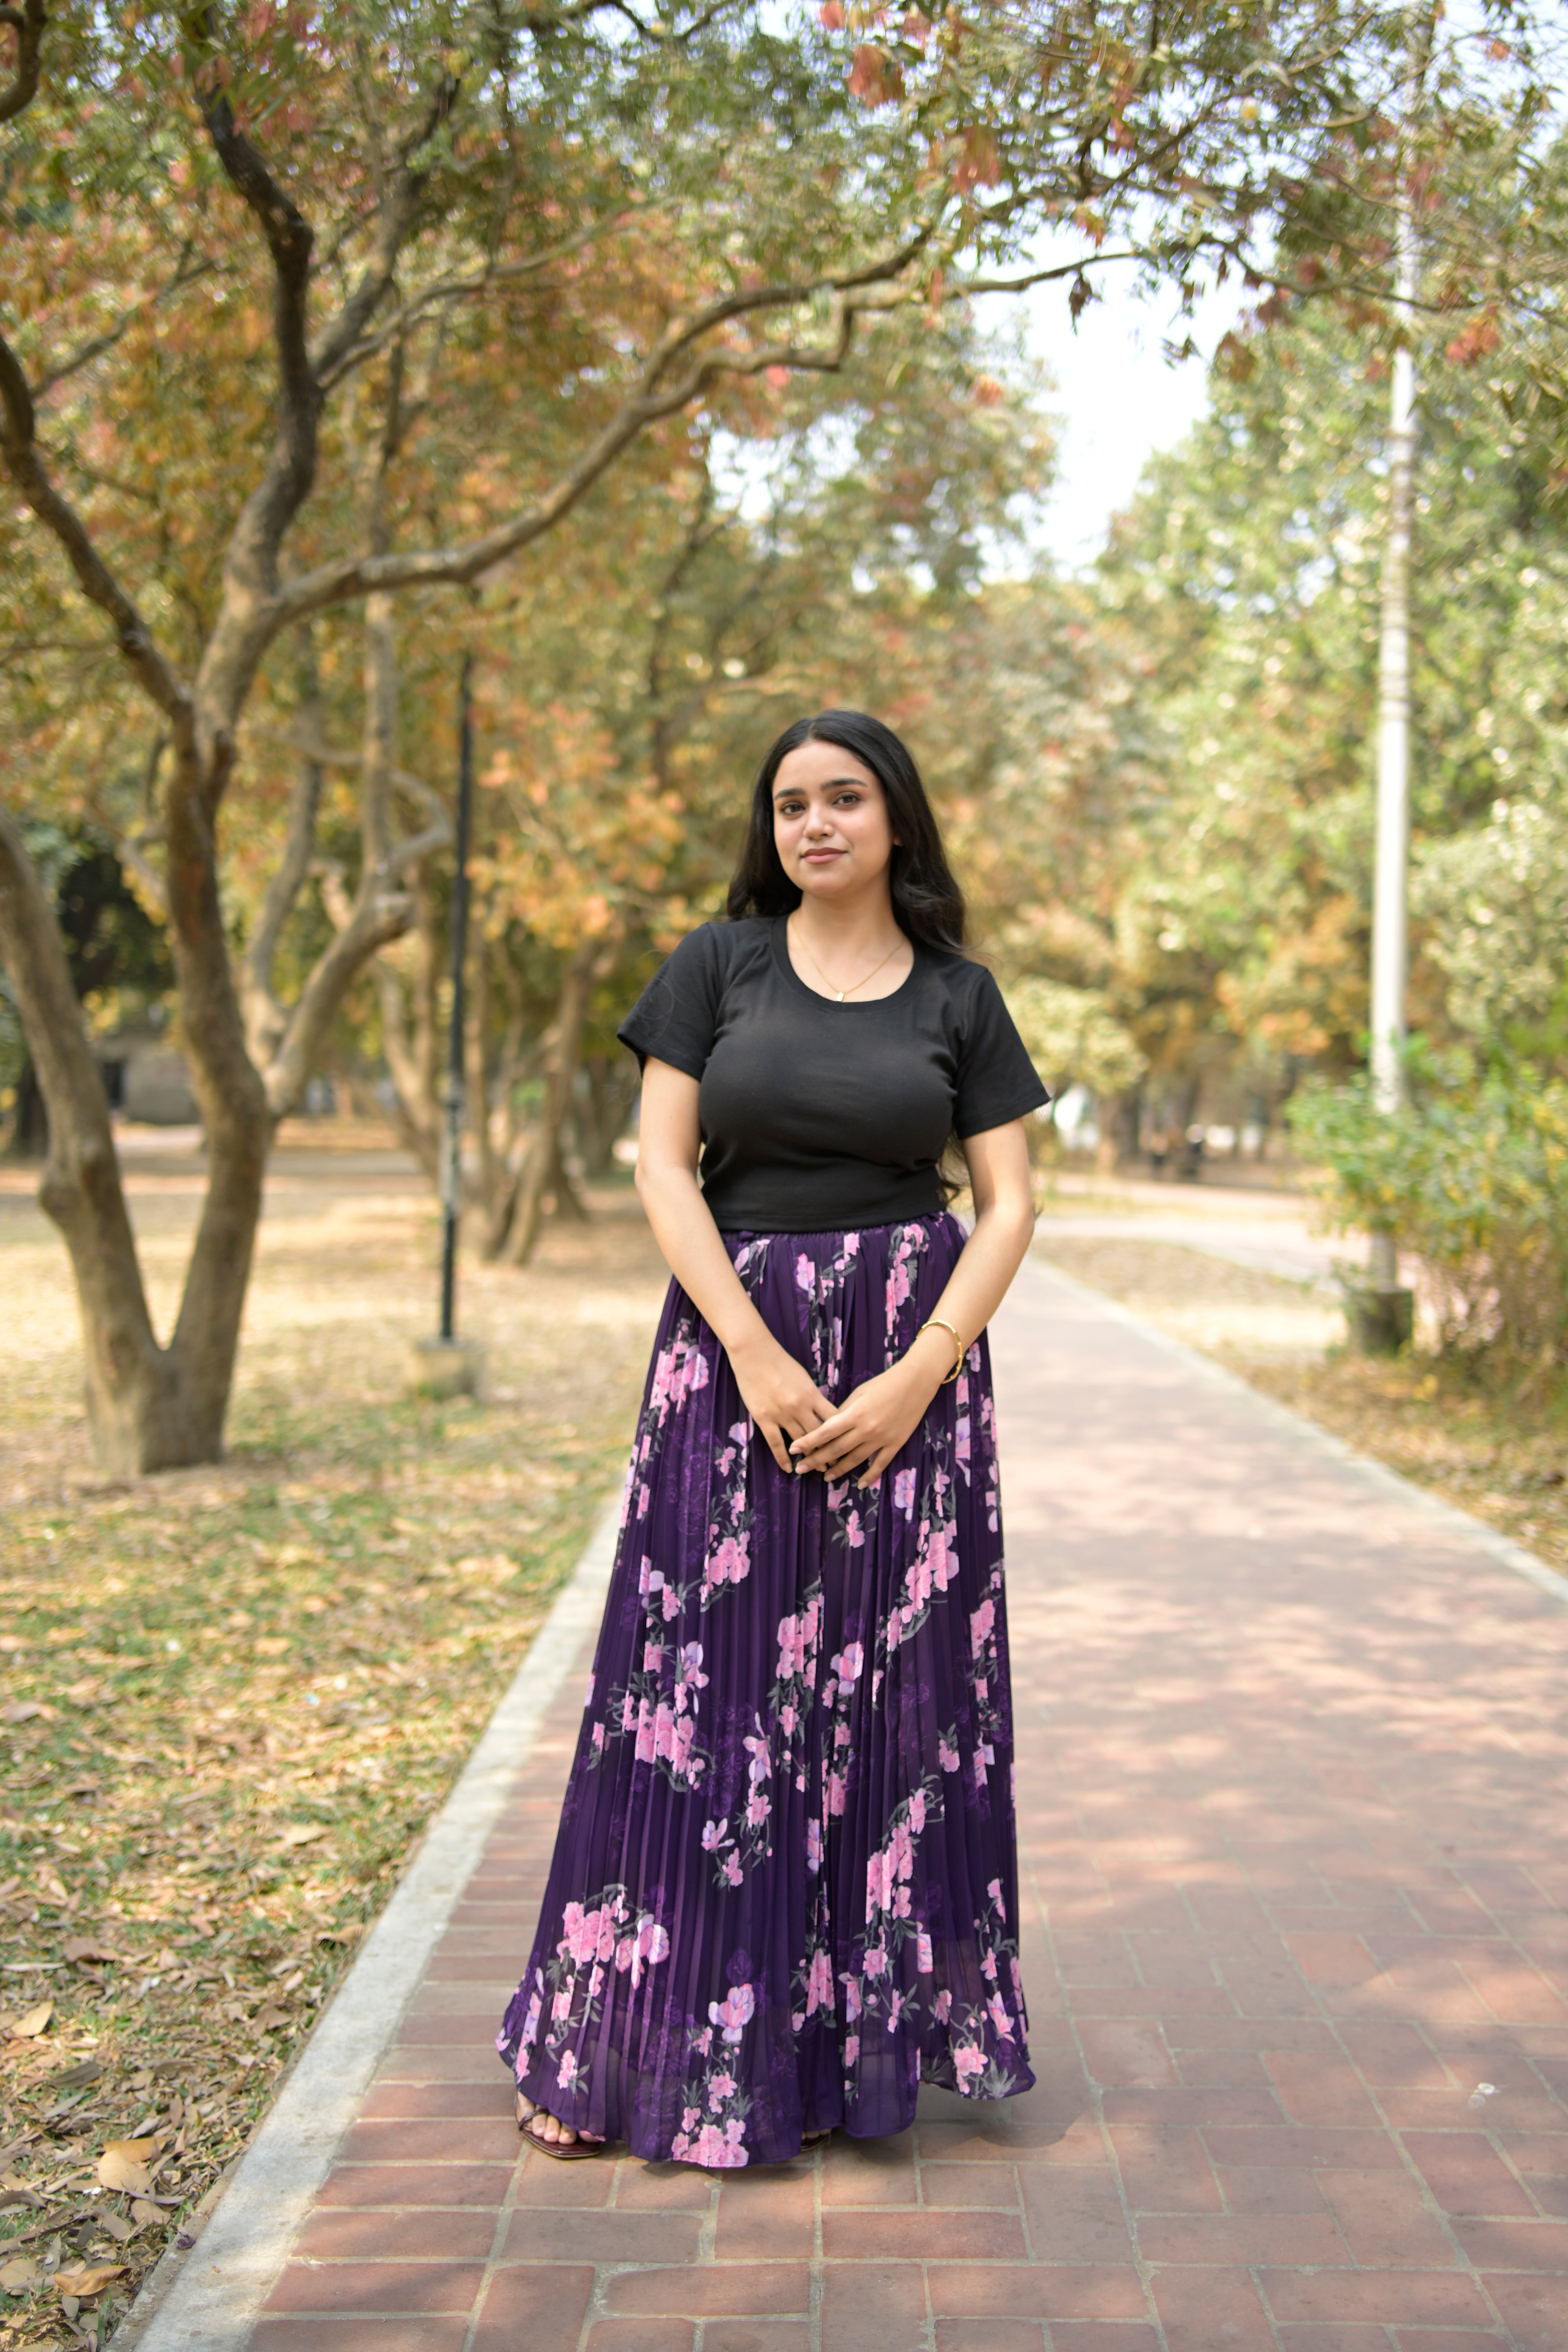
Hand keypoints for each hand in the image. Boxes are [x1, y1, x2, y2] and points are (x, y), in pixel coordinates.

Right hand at [728, 1333, 835, 1476]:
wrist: (754, 1354)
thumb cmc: (780, 1362)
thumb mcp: (804, 1377)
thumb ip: (813, 1396)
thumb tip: (822, 1411)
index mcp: (812, 1395)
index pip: (832, 1419)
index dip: (841, 1434)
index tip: (847, 1445)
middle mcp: (800, 1407)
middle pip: (819, 1435)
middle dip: (829, 1451)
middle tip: (836, 1465)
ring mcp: (781, 1414)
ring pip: (800, 1442)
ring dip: (810, 1457)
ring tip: (817, 1469)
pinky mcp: (764, 1419)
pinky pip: (775, 1444)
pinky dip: (783, 1458)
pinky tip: (788, 1469)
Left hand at [788, 1352, 943, 1489]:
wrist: (915, 1383)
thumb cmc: (884, 1384)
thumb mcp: (859, 1393)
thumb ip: (844, 1412)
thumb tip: (829, 1427)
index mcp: (855, 1414)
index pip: (825, 1432)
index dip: (808, 1442)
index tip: (793, 1449)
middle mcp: (866, 1429)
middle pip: (836, 1449)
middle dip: (816, 1460)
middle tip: (801, 1469)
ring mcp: (881, 1439)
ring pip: (855, 1460)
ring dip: (838, 1470)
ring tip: (825, 1477)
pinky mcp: (895, 1444)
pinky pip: (880, 1464)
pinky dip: (869, 1476)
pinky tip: (860, 1484)